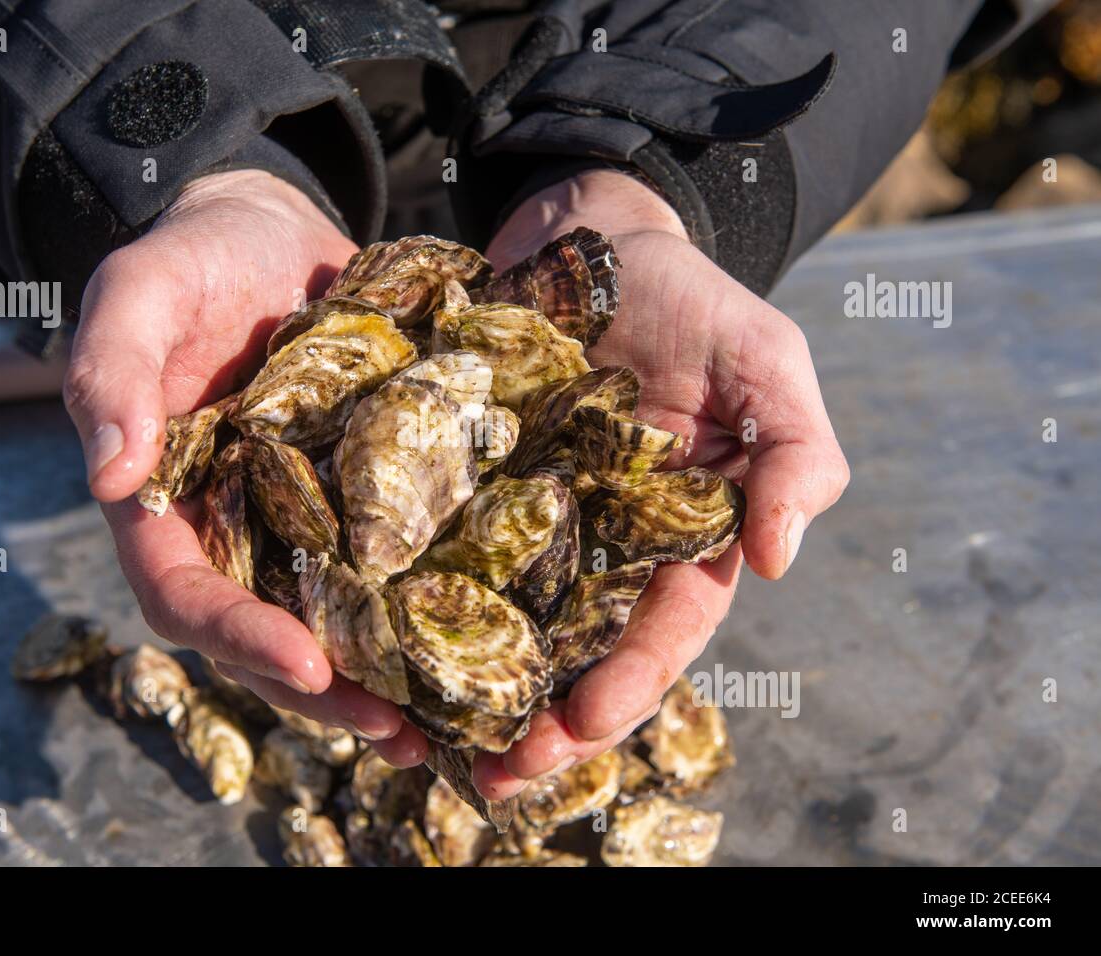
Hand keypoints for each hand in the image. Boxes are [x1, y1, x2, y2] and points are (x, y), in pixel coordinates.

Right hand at [63, 170, 426, 765]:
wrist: (266, 232)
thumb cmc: (193, 257)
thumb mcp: (139, 290)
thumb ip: (111, 371)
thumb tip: (111, 476)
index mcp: (164, 503)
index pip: (187, 592)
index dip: (240, 637)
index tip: (309, 663)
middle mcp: (231, 529)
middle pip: (267, 634)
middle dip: (328, 689)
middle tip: (400, 730)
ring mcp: (297, 520)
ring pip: (334, 618)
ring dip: (384, 674)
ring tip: (450, 719)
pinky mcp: (361, 498)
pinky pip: (388, 563)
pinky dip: (426, 605)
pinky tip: (485, 636)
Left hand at [472, 169, 849, 797]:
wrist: (587, 235)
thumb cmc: (689, 297)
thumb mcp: (765, 359)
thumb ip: (795, 451)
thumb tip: (779, 559)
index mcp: (678, 534)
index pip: (661, 628)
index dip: (628, 684)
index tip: (580, 725)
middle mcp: (601, 544)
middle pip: (574, 651)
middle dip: (541, 720)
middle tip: (493, 776)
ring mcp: (527, 519)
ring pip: (502, 623)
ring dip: (472, 687)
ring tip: (426, 745)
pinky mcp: (464, 485)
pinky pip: (439, 553)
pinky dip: (416, 604)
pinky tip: (381, 648)